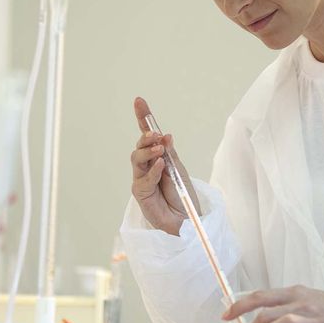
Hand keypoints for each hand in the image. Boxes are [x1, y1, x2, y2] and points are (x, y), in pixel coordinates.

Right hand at [130, 97, 201, 235]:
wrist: (187, 220)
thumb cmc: (183, 195)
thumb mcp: (180, 169)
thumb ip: (171, 153)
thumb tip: (165, 135)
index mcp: (158, 157)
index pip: (148, 135)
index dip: (143, 118)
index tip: (139, 101)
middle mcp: (147, 166)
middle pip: (139, 146)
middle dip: (145, 136)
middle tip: (155, 134)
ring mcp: (142, 179)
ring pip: (136, 159)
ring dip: (148, 151)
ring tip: (159, 148)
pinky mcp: (140, 193)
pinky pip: (143, 179)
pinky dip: (153, 170)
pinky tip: (161, 165)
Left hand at [222, 285, 323, 322]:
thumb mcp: (303, 299)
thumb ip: (282, 306)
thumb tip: (259, 318)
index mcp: (294, 294)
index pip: (261, 296)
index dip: (241, 306)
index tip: (226, 316)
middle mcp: (301, 304)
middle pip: (268, 312)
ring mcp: (314, 320)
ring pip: (286, 322)